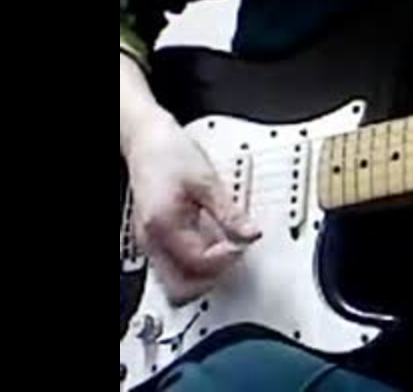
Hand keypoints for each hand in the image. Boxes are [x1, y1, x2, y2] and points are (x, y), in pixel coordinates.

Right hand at [126, 113, 260, 304]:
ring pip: (175, 283)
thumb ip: (230, 213)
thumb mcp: (207, 180)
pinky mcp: (154, 241)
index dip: (227, 259)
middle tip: (233, 254)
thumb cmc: (169, 154)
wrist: (145, 140)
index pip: (199, 263)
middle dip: (212, 279)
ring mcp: (149, 244)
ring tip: (224, 250)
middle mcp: (152, 241)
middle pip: (180, 289)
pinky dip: (194, 266)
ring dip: (203, 275)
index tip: (242, 243)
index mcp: (164, 225)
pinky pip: (173, 268)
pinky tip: (210, 246)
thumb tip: (251, 234)